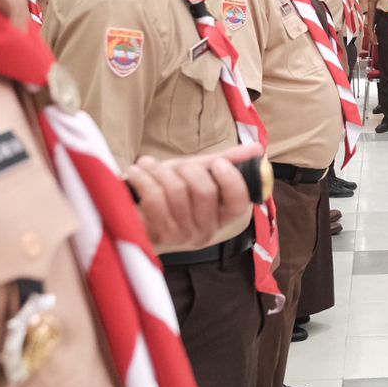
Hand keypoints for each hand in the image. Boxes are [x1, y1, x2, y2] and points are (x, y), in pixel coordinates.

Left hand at [126, 142, 263, 253]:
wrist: (129, 208)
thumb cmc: (167, 190)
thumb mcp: (197, 172)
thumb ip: (227, 161)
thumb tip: (258, 150)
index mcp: (220, 217)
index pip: (239, 202)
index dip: (231, 180)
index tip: (217, 163)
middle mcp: (205, 231)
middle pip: (205, 191)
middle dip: (186, 168)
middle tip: (173, 165)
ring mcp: (180, 237)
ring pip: (177, 191)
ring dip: (159, 170)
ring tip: (148, 166)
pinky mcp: (156, 236)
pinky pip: (154, 198)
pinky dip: (143, 177)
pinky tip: (136, 173)